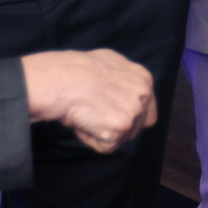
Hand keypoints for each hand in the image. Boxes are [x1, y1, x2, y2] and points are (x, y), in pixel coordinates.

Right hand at [21, 50, 158, 153]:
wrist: (60, 79)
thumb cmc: (75, 68)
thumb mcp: (108, 61)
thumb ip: (123, 76)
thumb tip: (124, 88)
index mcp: (143, 78)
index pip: (147, 109)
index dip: (129, 115)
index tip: (113, 115)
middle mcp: (144, 94)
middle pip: (137, 126)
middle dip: (116, 125)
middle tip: (94, 112)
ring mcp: (134, 111)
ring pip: (121, 137)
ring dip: (102, 131)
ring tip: (86, 112)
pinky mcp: (120, 128)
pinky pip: (106, 145)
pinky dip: (92, 138)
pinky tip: (83, 121)